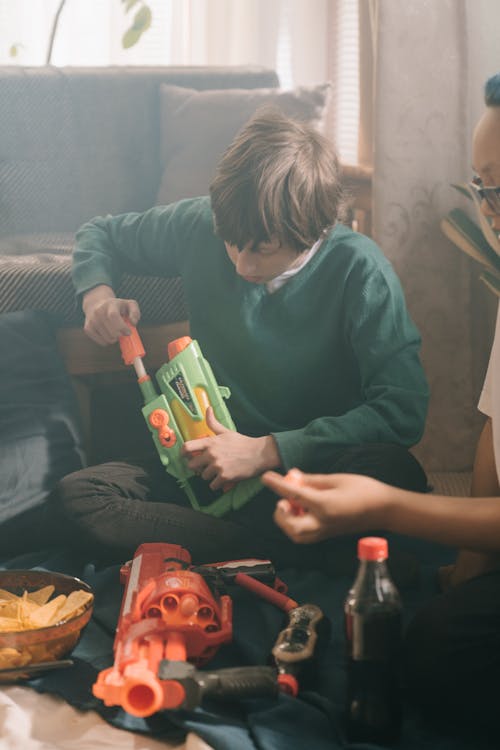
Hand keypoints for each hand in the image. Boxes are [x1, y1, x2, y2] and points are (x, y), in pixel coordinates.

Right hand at [82, 285, 140, 345]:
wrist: (96, 303)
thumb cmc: (117, 306)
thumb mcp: (129, 304)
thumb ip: (135, 312)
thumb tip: (133, 323)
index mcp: (110, 304)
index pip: (113, 316)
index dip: (122, 327)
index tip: (128, 332)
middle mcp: (98, 312)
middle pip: (112, 332)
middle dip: (121, 335)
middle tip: (123, 332)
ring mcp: (92, 321)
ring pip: (108, 339)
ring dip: (115, 338)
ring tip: (115, 331)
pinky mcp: (88, 329)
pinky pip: (102, 342)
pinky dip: (108, 341)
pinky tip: (108, 333)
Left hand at [182, 407, 280, 489]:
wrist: (258, 454)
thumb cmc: (242, 442)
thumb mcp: (226, 431)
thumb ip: (213, 422)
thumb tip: (208, 409)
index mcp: (210, 442)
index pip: (187, 447)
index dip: (183, 453)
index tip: (186, 456)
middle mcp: (211, 454)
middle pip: (192, 466)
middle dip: (197, 468)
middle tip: (204, 467)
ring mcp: (217, 466)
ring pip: (203, 476)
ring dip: (209, 476)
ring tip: (218, 471)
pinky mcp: (225, 477)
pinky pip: (213, 485)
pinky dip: (217, 485)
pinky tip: (222, 479)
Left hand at [261, 469, 392, 542]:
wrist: (384, 509)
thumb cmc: (364, 489)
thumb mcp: (337, 479)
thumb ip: (312, 481)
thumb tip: (293, 476)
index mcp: (325, 505)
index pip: (294, 496)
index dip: (277, 485)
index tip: (265, 477)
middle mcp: (323, 523)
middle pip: (292, 528)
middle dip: (281, 515)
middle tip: (284, 500)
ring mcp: (326, 532)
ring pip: (297, 536)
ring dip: (287, 522)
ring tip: (292, 506)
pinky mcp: (328, 535)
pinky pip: (305, 535)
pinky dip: (296, 525)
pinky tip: (301, 511)